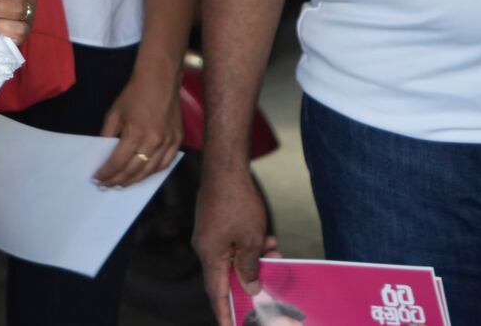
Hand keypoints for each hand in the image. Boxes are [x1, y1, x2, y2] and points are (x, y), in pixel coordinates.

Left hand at [94, 67, 180, 186]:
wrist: (160, 80)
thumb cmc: (134, 94)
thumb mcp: (114, 113)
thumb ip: (108, 134)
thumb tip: (102, 153)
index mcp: (135, 134)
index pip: (118, 162)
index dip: (106, 173)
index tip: (97, 179)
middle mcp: (153, 142)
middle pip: (133, 170)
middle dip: (118, 180)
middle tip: (106, 186)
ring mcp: (168, 143)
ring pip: (150, 171)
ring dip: (134, 181)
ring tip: (121, 185)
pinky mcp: (177, 140)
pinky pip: (165, 164)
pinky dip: (153, 172)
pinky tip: (142, 175)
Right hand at [193, 163, 275, 325]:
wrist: (225, 169)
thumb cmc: (236, 203)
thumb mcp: (250, 240)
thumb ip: (249, 267)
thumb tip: (249, 287)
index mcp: (210, 256)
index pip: (217, 294)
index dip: (224, 314)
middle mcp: (205, 249)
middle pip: (226, 277)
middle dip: (250, 283)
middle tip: (268, 289)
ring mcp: (209, 236)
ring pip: (234, 259)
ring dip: (254, 261)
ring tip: (275, 254)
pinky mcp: (215, 225)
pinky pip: (233, 245)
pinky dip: (249, 246)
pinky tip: (268, 240)